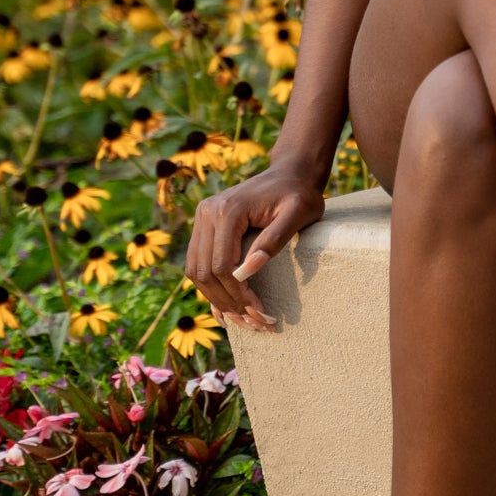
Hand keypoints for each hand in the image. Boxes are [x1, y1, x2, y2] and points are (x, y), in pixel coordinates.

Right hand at [186, 157, 327, 330]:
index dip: (238, 294)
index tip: (260, 313)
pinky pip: (198, 262)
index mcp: (227, 210)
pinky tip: (224, 308)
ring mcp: (202, 218)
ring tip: (242, 320)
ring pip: (196, 271)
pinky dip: (209, 287)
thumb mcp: (298, 213)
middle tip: (254, 323)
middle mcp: (207, 212)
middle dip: (227, 302)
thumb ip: (274, 240)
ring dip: (216, 299)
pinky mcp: (205, 224)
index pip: (222, 265)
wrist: (290, 172)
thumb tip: (247, 272)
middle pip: (204, 272)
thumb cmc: (299, 193)